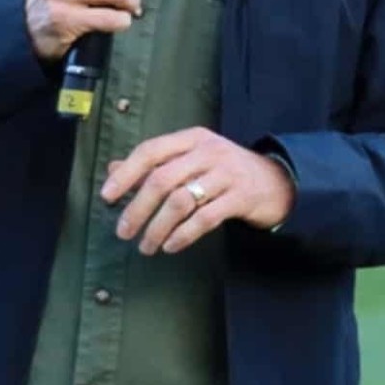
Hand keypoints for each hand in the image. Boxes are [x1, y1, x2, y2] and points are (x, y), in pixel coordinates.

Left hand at [101, 127, 295, 255]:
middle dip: (137, 209)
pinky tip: (171, 246)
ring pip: (181, 201)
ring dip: (157, 227)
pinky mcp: (241, 197)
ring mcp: (227, 174)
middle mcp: (210, 152)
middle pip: (162, 179)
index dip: (126, 174)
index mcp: (194, 139)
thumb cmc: (226, 171)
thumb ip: (156, 163)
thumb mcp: (193, 158)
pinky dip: (183, 235)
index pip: (152, 150)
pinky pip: (205, 218)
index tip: (107, 196)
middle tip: (123, 232)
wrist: (277, 181)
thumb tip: (112, 169)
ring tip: (146, 246)